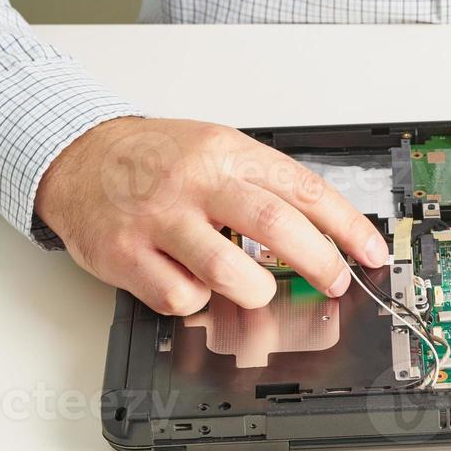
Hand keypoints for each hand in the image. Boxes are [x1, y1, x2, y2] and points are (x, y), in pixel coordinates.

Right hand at [35, 117, 387, 314]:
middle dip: (319, 263)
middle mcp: (195, 181)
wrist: (78, 157)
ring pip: (229, 271)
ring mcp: (158, 218)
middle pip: (276, 225)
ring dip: (257, 291)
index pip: (304, 188)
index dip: (348, 227)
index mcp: (226, 151)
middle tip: (335, 283)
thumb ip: (262, 186)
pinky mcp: (125, 254)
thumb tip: (323, 235)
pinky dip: (195, 300)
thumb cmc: (156, 160)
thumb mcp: (215, 150)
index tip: (372, 253)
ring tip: (257, 290)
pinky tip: (191, 284)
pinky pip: (179, 296)